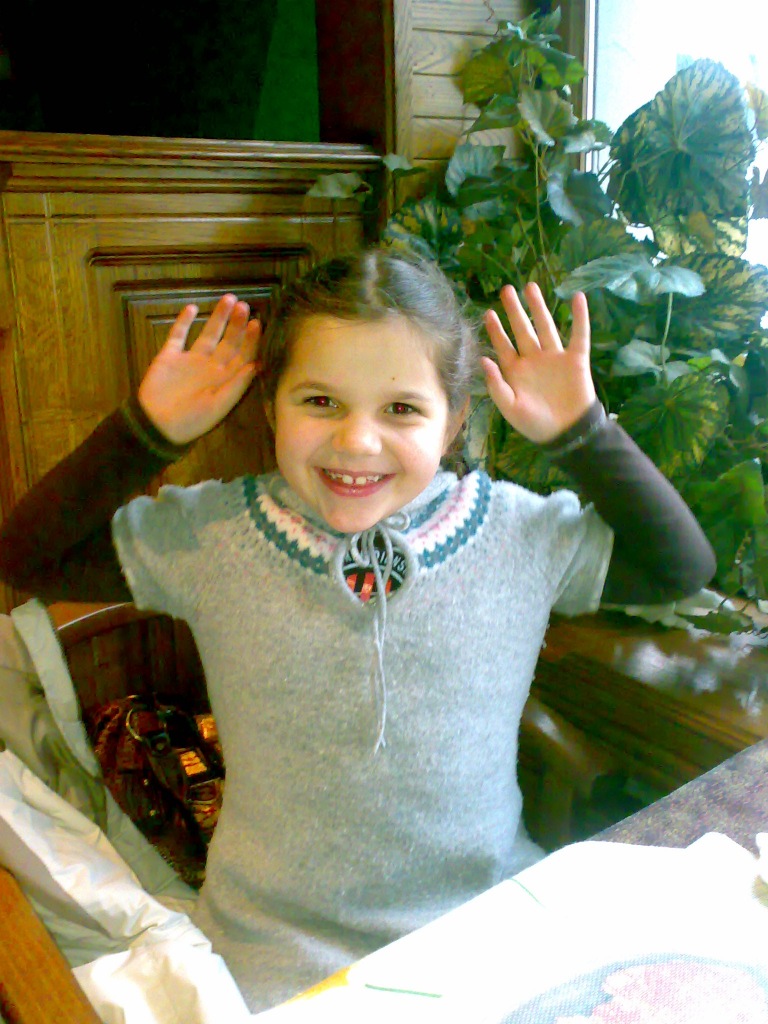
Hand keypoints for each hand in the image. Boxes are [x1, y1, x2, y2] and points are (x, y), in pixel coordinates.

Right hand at [138, 294, 260, 444]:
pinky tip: (192, 308)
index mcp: (225, 379)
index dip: (251, 340)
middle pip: (228, 341)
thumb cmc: (192, 421)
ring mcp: (190, 360)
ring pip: (208, 333)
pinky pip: (177, 336)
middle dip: (237, 324)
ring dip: (218, 317)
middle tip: (244, 306)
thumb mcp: (219, 406)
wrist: (156, 425)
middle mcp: (211, 366)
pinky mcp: (169, 356)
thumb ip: (237, 385)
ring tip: (228, 299)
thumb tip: (258, 364)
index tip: (257, 323)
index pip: (243, 355)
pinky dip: (183, 322)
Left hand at [482, 283, 595, 444]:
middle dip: (515, 310)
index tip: (488, 313)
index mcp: (516, 371)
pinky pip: (579, 335)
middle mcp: (534, 360)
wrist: (567, 432)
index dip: (496, 330)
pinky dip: (579, 317)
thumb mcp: (510, 408)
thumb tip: (483, 360)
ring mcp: (555, 357)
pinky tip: (578, 298)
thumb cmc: (535, 423)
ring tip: (531, 286)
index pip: (503, 346)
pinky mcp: (576, 359)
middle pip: (523, 329)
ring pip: (546, 326)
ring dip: (539, 307)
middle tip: (506, 289)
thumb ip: (497, 385)